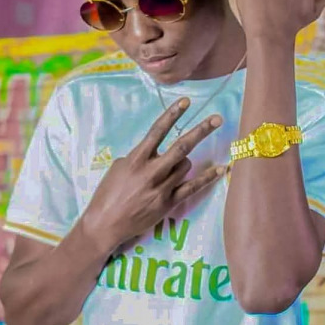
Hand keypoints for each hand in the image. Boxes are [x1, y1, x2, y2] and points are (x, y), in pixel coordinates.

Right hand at [84, 99, 224, 248]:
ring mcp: (161, 188)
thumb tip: (157, 151)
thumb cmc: (108, 192)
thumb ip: (140, 156)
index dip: (173, 114)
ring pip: (186, 165)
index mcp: (137, 158)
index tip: (186, 101)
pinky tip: (220, 169)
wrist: (105, 223)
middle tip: (217, 118)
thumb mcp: (120, 166)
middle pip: (182, 146)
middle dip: (201, 131)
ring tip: (168, 170)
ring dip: (183, 162)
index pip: (158, 131)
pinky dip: (207, 178)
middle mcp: (151, 171)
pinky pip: (193, 187)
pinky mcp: (168, 203)